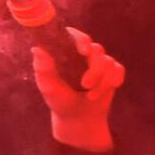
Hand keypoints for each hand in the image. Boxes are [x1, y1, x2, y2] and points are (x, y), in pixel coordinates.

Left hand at [31, 27, 124, 151]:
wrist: (78, 118)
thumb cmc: (59, 101)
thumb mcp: (48, 87)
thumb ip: (42, 69)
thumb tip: (37, 49)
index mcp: (66, 52)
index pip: (75, 36)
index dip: (82, 39)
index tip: (84, 51)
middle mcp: (83, 53)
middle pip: (96, 49)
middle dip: (94, 70)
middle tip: (85, 85)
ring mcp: (98, 62)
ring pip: (108, 61)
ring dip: (102, 82)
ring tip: (91, 96)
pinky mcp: (111, 71)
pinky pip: (118, 69)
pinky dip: (114, 80)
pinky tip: (109, 89)